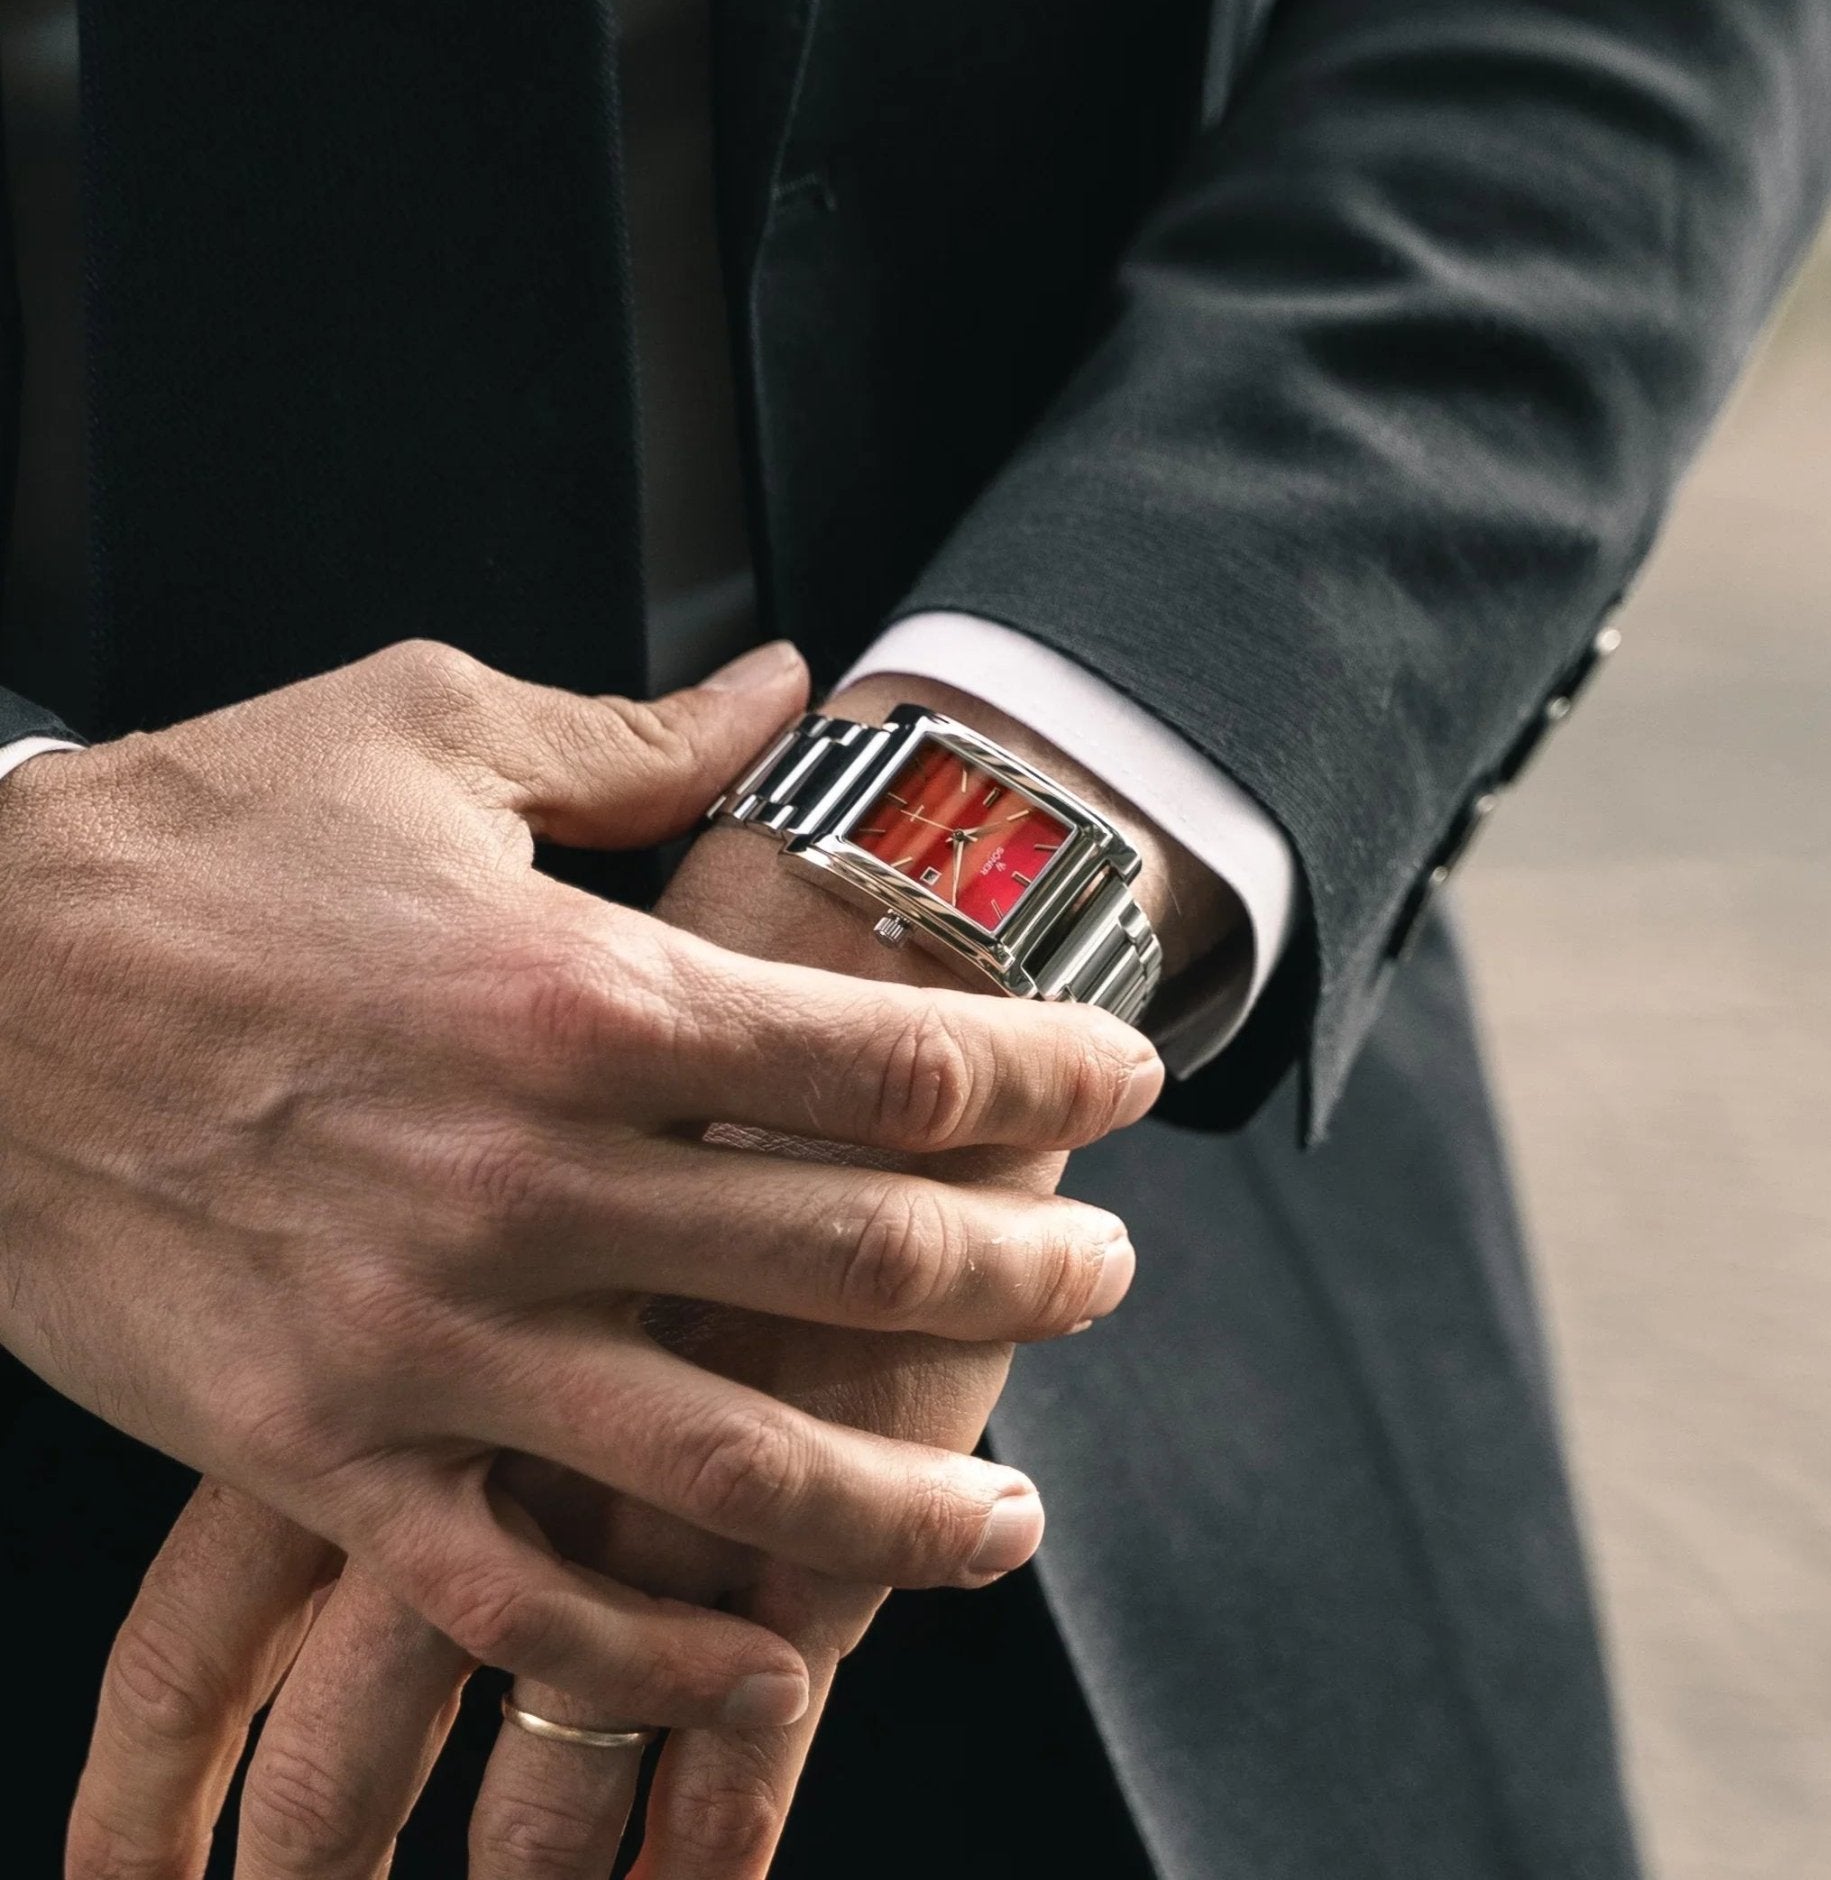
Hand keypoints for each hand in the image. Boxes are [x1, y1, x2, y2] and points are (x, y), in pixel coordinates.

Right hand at [1, 640, 1162, 1728]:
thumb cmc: (193, 846)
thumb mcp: (424, 729)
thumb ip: (638, 733)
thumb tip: (789, 683)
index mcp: (580, 996)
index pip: (896, 1061)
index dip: (1047, 1073)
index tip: (1124, 1080)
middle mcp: (532, 1183)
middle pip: (860, 1258)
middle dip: (1023, 1274)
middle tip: (1104, 1277)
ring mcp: (430, 1338)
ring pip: (729, 1466)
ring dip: (906, 1506)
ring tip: (1014, 1516)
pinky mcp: (324, 1447)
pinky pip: (520, 1592)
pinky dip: (656, 1652)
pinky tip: (770, 1659)